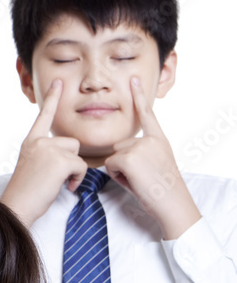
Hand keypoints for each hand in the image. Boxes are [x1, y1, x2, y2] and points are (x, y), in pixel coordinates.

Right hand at [1, 80, 87, 226]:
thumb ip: (46, 154)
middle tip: (55, 177)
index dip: (52, 98)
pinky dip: (77, 179)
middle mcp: (38, 141)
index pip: (44, 116)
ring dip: (74, 170)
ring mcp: (48, 149)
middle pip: (71, 142)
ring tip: (58, 182)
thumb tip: (68, 154)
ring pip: (77, 154)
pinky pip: (81, 166)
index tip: (58, 82)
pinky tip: (64, 186)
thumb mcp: (34, 166)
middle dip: (70, 160)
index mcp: (31, 142)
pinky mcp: (60, 160)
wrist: (17, 206)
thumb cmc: (26, 193)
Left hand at [105, 77, 199, 238]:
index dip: (139, 96)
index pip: (147, 115)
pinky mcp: (129, 157)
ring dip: (120, 171)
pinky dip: (117, 177)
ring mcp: (140, 147)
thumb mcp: (156, 164)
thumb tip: (121, 152)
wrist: (173, 204)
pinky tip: (134, 182)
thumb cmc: (162, 190)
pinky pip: (109, 166)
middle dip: (123, 164)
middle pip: (119, 146)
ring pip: (113, 156)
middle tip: (142, 177)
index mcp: (159, 140)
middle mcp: (151, 140)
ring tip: (139, 180)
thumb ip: (142, 151)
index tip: (133, 79)